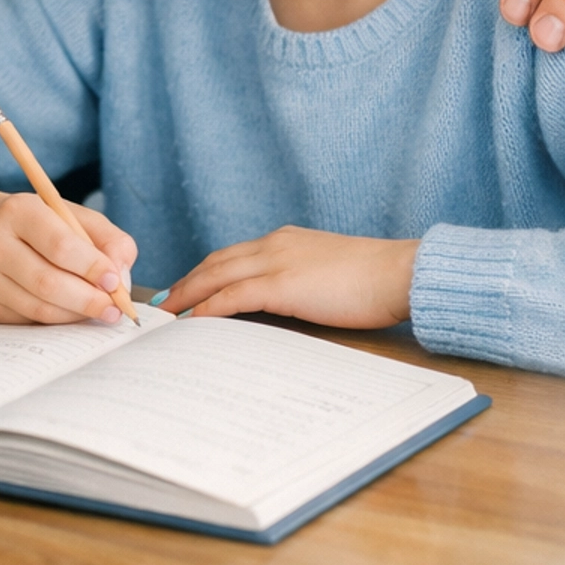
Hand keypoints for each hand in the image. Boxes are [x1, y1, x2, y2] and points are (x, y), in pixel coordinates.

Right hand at [0, 180, 138, 325]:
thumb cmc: (41, 225)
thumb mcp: (75, 217)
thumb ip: (109, 240)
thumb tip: (121, 278)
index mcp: (18, 210)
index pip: (60, 245)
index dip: (92, 267)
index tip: (115, 281)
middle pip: (48, 282)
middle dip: (88, 300)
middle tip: (114, 308)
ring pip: (39, 308)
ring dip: (75, 315)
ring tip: (98, 311)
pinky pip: (28, 322)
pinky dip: (56, 321)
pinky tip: (70, 313)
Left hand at [160, 228, 416, 328]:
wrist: (400, 273)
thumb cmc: (376, 280)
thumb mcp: (330, 273)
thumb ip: (303, 280)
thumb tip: (288, 302)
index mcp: (286, 241)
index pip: (233, 255)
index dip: (206, 272)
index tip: (187, 288)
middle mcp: (275, 245)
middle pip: (216, 262)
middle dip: (187, 282)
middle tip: (164, 302)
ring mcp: (277, 262)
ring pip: (216, 276)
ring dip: (188, 295)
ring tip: (167, 314)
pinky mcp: (282, 285)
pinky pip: (232, 297)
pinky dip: (208, 308)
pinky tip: (192, 322)